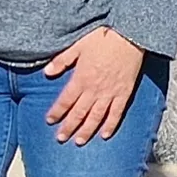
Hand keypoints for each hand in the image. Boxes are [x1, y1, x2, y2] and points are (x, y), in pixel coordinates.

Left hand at [40, 27, 146, 143]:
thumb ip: (62, 60)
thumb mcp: (78, 45)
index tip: (49, 121)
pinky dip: (110, 125)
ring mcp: (110, 93)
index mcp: (81, 78)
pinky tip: (105, 135)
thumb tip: (47, 72)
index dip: (57, 112)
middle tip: (61, 138)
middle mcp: (94, 89)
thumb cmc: (103, 37)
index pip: (65, 100)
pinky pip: (116, 113)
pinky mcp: (124, 93)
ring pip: (96, 117)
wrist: (129, 34)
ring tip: (79, 142)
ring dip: (87, 130)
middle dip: (69, 127)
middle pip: (79, 112)